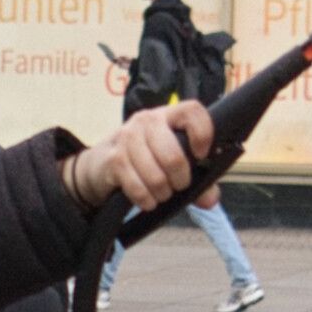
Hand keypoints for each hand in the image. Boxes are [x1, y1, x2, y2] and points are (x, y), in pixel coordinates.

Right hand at [66, 102, 213, 212]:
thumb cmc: (145, 161)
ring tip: (161, 193)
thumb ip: (198, 182)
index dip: (202, 134)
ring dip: (162, 193)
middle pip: (174, 156)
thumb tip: (210, 200)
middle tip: (178, 186)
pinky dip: (147, 200)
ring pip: (157, 177)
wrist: (101, 165)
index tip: (201, 155)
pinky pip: (139, 188)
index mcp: (167, 116)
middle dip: (181, 180)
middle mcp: (147, 121)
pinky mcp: (114, 159)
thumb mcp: (172, 165)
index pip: (192, 111)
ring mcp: (128, 137)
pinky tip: (147, 200)